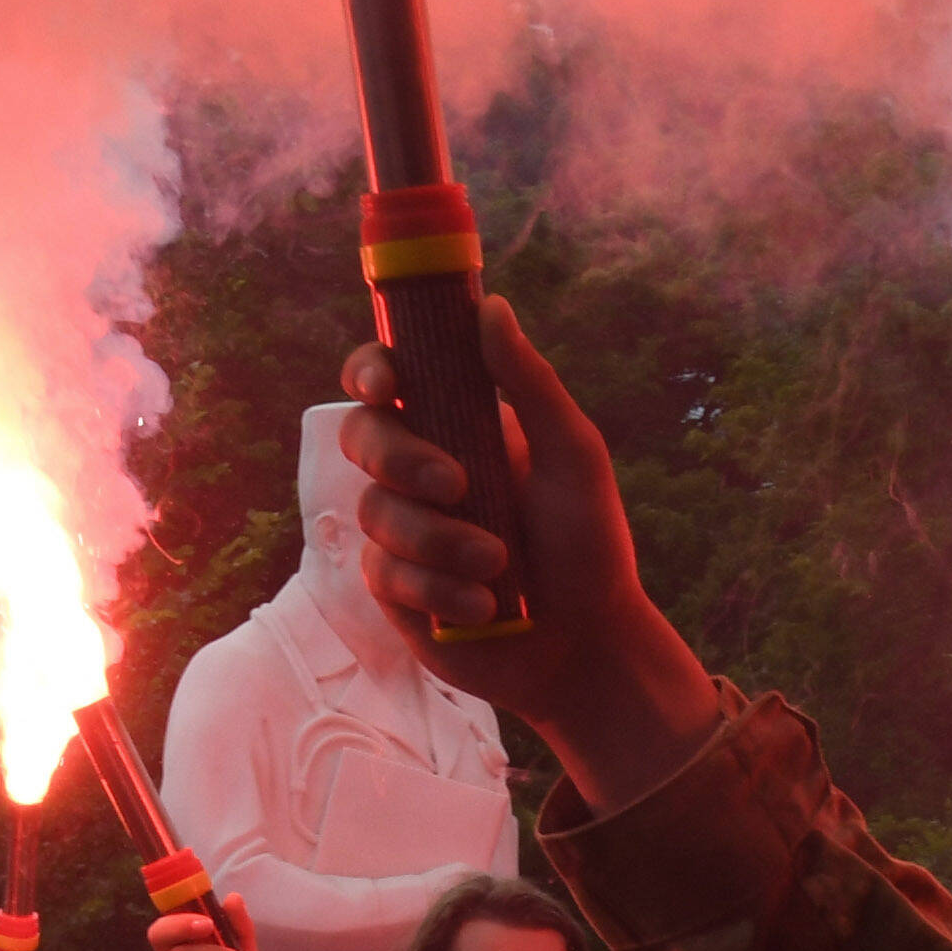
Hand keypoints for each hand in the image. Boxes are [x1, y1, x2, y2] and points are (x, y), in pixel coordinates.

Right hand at [334, 302, 725, 791]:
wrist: (588, 644)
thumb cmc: (590, 545)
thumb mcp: (574, 455)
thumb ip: (530, 383)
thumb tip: (490, 306)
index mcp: (457, 426)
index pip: (387, 380)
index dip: (370, 370)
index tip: (386, 382)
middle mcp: (420, 472)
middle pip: (361, 436)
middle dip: (401, 457)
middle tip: (456, 485)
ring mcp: (403, 532)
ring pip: (376, 511)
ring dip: (439, 540)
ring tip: (498, 566)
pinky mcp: (395, 591)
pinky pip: (384, 572)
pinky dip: (436, 588)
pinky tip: (482, 605)